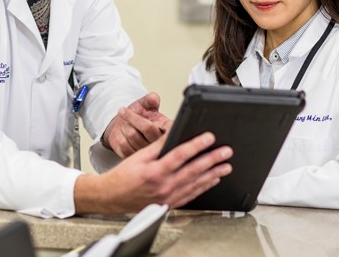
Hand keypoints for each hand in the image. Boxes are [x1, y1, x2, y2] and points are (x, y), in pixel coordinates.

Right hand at [74, 132, 232, 213]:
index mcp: (155, 172)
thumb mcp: (138, 156)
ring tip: (226, 166)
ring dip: (213, 174)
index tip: (209, 138)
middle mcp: (164, 186)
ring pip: (196, 184)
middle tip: (226, 152)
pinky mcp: (170, 204)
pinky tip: (212, 180)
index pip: (181, 155)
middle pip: (193, 170)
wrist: (112, 197)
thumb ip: (158, 146)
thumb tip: (173, 135)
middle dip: (212, 160)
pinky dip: (204, 187)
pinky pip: (191, 195)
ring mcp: (168, 197)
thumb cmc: (123, 177)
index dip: (197, 145)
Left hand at [102, 92, 172, 157]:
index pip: (168, 126)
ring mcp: (147, 151)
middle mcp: (159, 142)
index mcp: (166, 127)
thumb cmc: (138, 116)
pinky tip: (121, 132)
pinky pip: (124, 145)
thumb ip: (150, 99)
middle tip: (123, 110)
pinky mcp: (135, 157)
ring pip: (133, 136)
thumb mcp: (145, 104)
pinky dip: (119, 135)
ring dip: (125, 125)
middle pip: (147, 128)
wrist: (125, 126)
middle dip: (132, 117)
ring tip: (124, 122)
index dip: (164, 125)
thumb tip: (153, 98)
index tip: (151, 117)